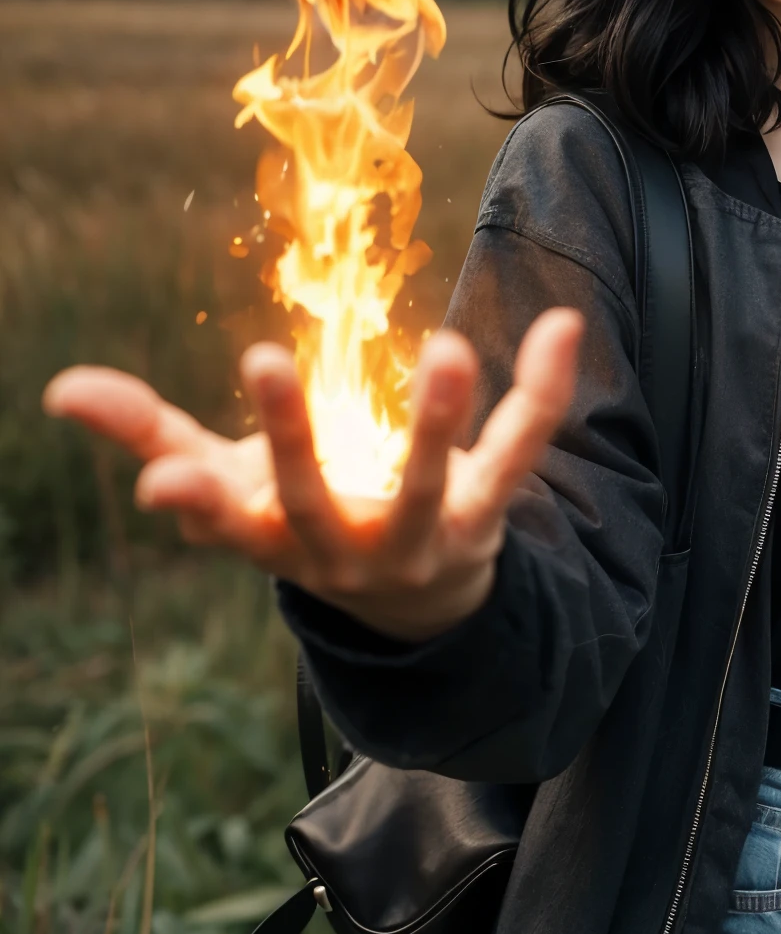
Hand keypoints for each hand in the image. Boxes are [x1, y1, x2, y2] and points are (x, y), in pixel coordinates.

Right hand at [41, 310, 583, 642]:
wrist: (411, 605)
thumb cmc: (303, 523)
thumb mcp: (229, 491)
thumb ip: (151, 436)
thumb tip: (63, 388)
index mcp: (268, 539)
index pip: (223, 522)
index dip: (196, 500)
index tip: (168, 477)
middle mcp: (341, 550)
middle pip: (313, 502)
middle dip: (287, 440)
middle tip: (260, 364)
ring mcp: (419, 539)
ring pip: (430, 486)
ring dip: (436, 422)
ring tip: (445, 350)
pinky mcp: (486, 516)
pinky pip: (518, 453)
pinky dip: (542, 395)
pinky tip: (564, 328)